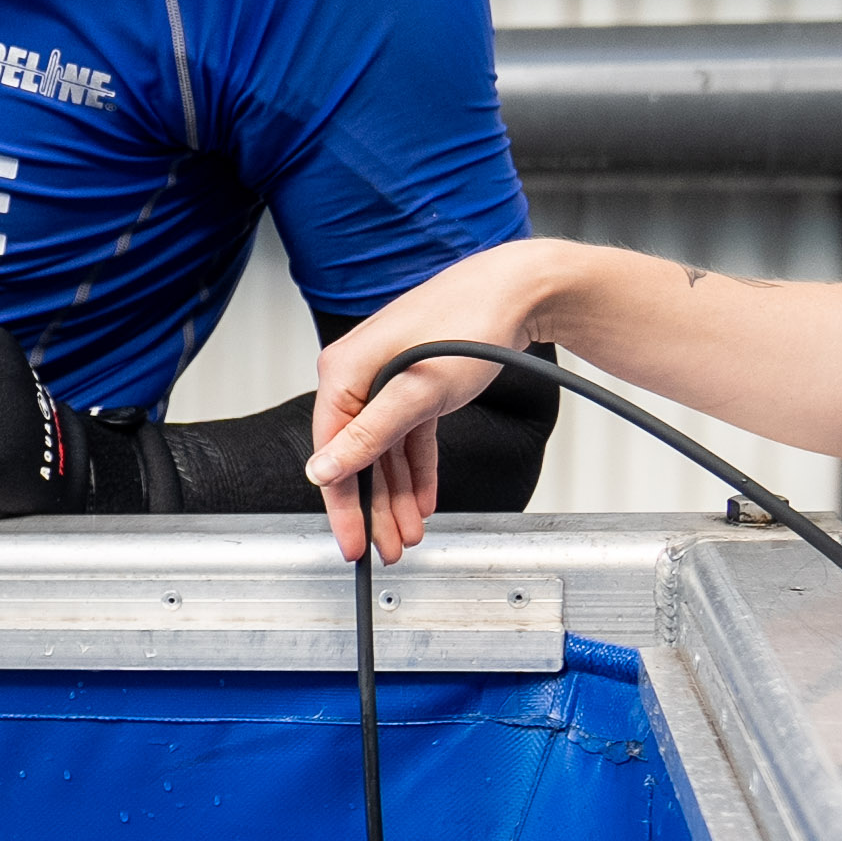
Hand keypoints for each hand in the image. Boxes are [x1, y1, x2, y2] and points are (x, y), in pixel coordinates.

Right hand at [308, 246, 554, 564]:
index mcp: (343, 373)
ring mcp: (387, 381)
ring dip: (397, 496)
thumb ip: (367, 435)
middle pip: (359, 458)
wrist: (517, 292)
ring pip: (385, 453)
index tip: (353, 541)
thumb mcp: (417, 392)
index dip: (343, 504)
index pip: (332, 453)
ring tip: (408, 533)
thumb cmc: (469, 323)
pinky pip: (408, 438)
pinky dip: (416, 470)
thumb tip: (324, 469)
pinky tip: (422, 500)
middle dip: (374, 509)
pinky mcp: (414, 385)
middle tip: (386, 548)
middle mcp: (358, 377)